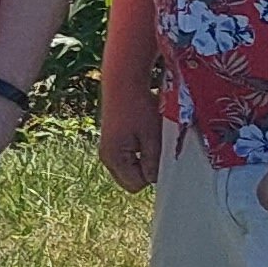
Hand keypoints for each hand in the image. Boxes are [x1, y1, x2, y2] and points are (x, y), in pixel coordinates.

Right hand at [96, 78, 160, 196]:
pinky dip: (138, 151)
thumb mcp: (152, 136)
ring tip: (149, 138)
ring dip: (143, 159)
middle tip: (156, 148)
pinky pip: (128, 157)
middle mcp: (106, 158)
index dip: (152, 174)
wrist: (123, 81)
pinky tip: (143, 133)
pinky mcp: (112, 141)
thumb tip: (155, 179)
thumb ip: (154, 162)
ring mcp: (108, 149)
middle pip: (131, 180)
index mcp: (114, 159)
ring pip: (130, 168)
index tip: (160, 156)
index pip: (136, 185)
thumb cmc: (138, 106)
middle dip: (146, 170)